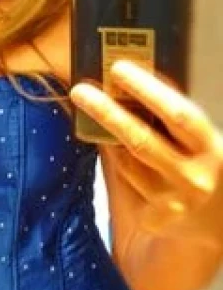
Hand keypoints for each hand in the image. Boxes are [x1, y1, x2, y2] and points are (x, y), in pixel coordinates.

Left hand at [69, 60, 222, 242]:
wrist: (217, 220)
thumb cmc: (201, 164)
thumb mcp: (199, 139)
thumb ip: (170, 118)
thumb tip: (126, 82)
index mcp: (210, 148)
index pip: (177, 114)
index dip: (147, 91)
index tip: (118, 69)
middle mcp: (194, 177)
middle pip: (141, 142)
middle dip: (108, 113)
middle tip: (80, 91)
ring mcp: (173, 202)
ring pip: (126, 163)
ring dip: (109, 138)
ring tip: (98, 115)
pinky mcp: (154, 220)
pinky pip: (124, 182)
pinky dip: (117, 164)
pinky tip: (118, 154)